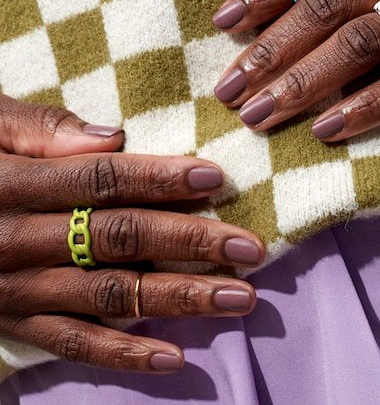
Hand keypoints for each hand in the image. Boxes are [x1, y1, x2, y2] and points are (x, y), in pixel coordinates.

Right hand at [0, 95, 264, 371]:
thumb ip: (41, 129)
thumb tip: (114, 137)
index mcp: (12, 184)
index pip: (102, 180)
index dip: (161, 178)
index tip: (216, 177)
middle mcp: (17, 241)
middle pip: (120, 239)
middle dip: (191, 242)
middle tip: (250, 248)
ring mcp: (17, 291)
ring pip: (110, 296)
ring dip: (179, 299)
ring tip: (239, 298)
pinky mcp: (13, 325)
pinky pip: (73, 345)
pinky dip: (125, 355)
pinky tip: (175, 357)